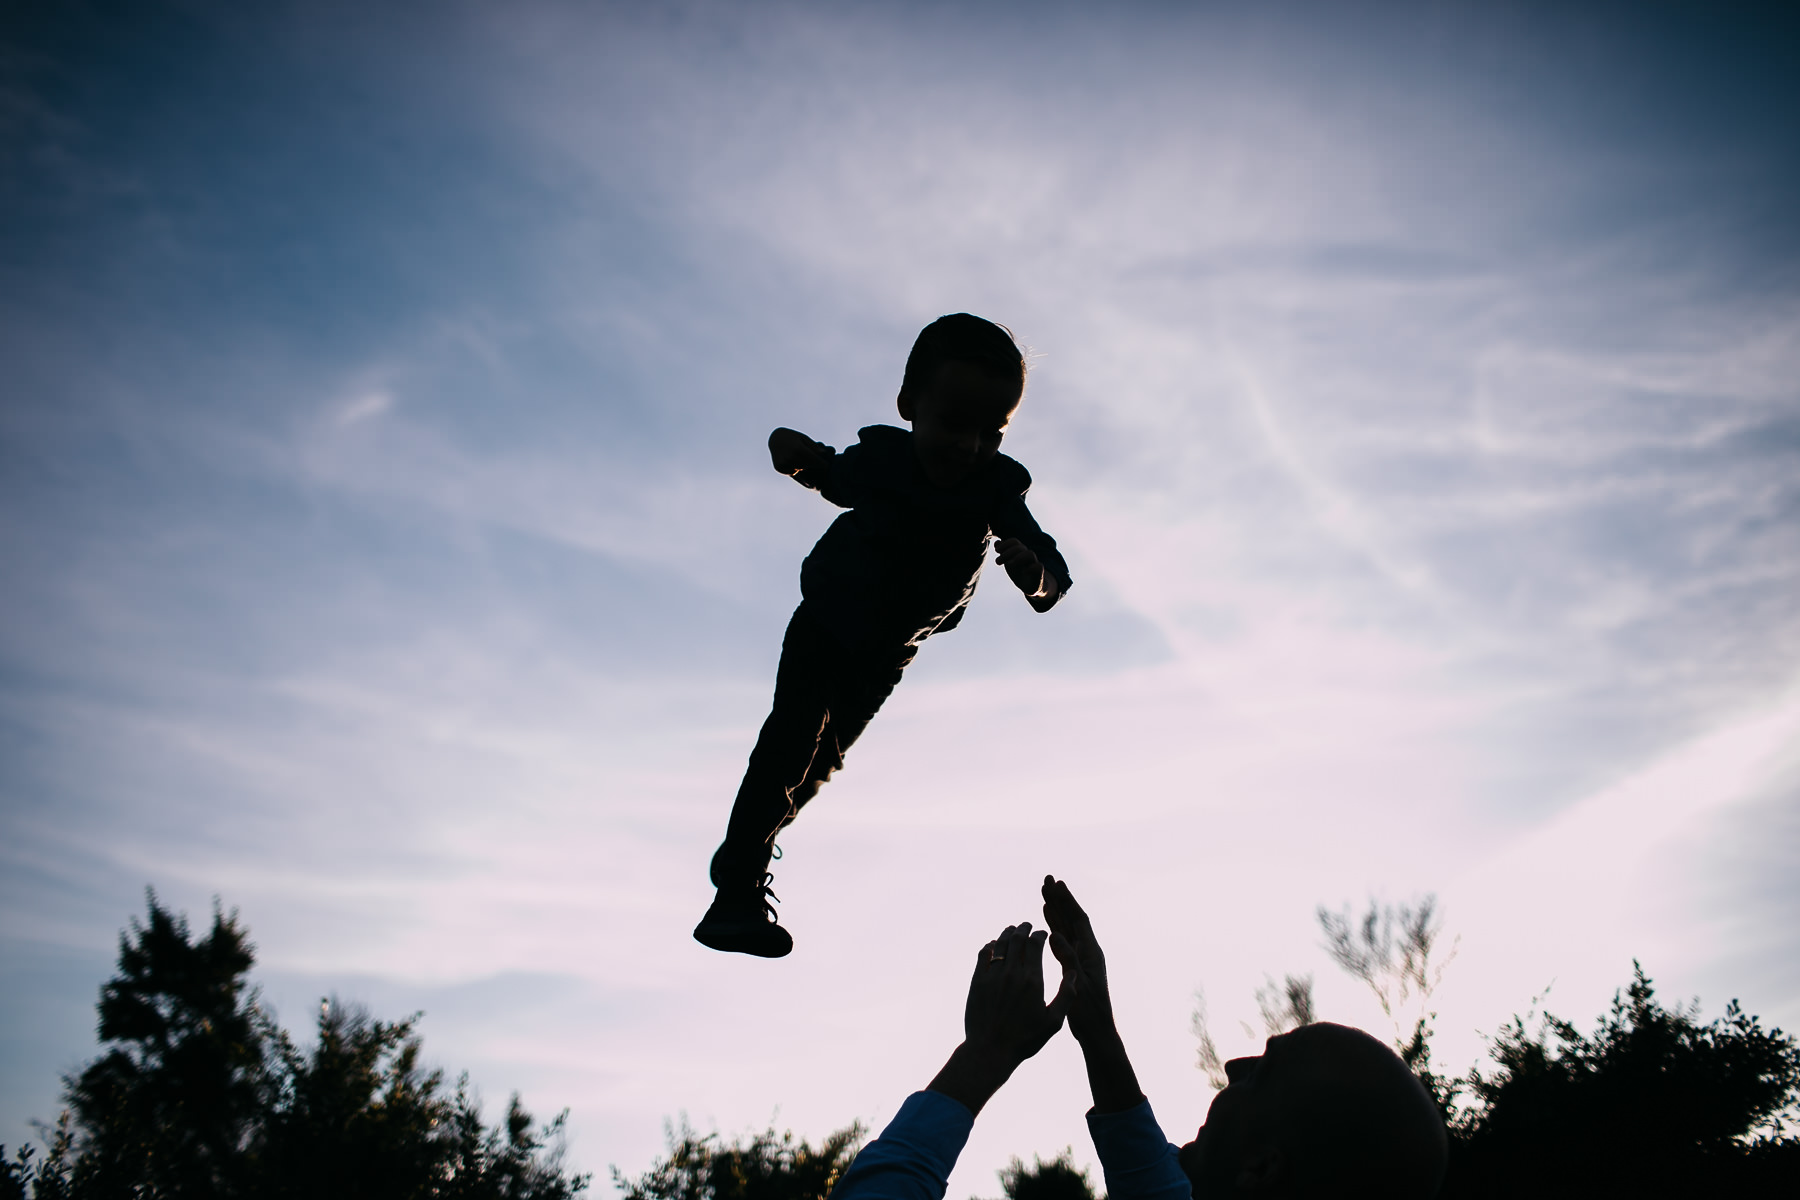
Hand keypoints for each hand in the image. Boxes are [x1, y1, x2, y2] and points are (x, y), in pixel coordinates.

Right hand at [769, 427, 832, 474]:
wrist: (774, 438)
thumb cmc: (793, 437)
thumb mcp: (804, 438)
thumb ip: (814, 447)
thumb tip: (825, 454)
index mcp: (799, 449)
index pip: (817, 462)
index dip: (823, 464)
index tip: (826, 465)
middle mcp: (791, 458)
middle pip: (809, 467)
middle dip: (813, 464)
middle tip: (811, 458)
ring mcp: (784, 464)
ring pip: (801, 470)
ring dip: (803, 466)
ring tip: (798, 456)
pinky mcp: (779, 468)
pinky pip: (793, 472)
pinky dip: (794, 468)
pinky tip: (791, 460)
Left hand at [964, 922, 1068, 1063]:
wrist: (990, 1051)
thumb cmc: (1024, 1039)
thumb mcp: (1052, 1022)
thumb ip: (1066, 996)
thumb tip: (1072, 974)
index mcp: (1032, 981)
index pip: (1035, 944)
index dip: (1040, 934)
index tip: (1043, 934)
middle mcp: (1012, 974)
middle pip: (1017, 939)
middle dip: (1024, 928)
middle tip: (1027, 925)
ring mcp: (992, 976)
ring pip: (1000, 944)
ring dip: (1007, 934)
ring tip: (1012, 931)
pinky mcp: (977, 982)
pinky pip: (983, 955)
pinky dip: (990, 946)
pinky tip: (994, 946)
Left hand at [995, 537, 1048, 597]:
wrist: (1032, 586)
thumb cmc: (1019, 573)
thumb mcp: (1010, 563)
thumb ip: (1004, 553)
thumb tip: (997, 542)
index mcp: (1020, 552)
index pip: (1014, 542)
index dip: (1005, 544)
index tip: (996, 550)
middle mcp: (1027, 557)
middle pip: (1020, 548)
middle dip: (1007, 553)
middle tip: (997, 561)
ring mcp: (1034, 565)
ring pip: (1030, 555)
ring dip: (1019, 558)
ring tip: (1010, 564)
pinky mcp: (1039, 575)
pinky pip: (1039, 567)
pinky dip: (1032, 568)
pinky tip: (1024, 572)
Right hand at [1043, 876, 1144, 1112]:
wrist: (1096, 1032)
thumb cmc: (1089, 1013)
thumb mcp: (1078, 986)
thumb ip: (1068, 960)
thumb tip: (1056, 936)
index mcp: (1091, 953)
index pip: (1078, 919)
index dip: (1067, 901)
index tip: (1055, 884)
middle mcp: (1087, 951)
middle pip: (1072, 919)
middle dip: (1060, 899)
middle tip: (1047, 880)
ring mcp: (1081, 958)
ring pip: (1066, 928)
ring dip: (1056, 910)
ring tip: (1045, 893)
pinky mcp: (1074, 966)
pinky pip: (1063, 940)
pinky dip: (1054, 927)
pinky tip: (1047, 920)